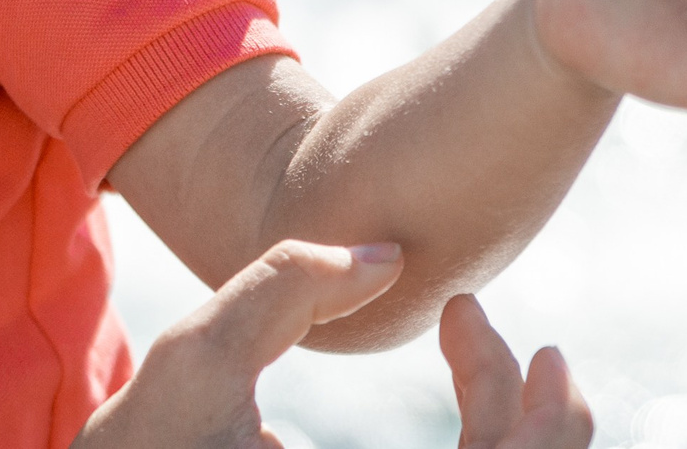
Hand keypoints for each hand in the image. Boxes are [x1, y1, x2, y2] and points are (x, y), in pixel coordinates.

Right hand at [72, 243, 588, 448]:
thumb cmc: (140, 444)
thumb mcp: (195, 358)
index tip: (470, 312)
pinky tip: (473, 416)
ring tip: (499, 368)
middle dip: (545, 417)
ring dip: (524, 439)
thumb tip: (383, 256)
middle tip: (515, 343)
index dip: (517, 396)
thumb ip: (280, 287)